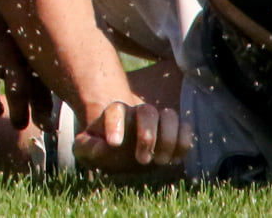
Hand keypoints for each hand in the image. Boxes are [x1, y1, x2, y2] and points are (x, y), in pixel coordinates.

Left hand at [71, 97, 187, 173]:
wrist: (118, 152)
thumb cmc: (100, 150)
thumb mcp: (85, 150)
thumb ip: (86, 147)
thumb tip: (100, 147)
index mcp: (115, 114)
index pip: (116, 111)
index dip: (115, 124)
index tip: (113, 144)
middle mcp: (138, 114)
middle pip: (147, 111)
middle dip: (147, 135)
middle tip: (142, 160)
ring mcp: (157, 121)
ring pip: (170, 116)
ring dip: (168, 138)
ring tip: (160, 161)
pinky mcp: (174, 132)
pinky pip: (186, 129)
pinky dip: (183, 142)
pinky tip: (174, 160)